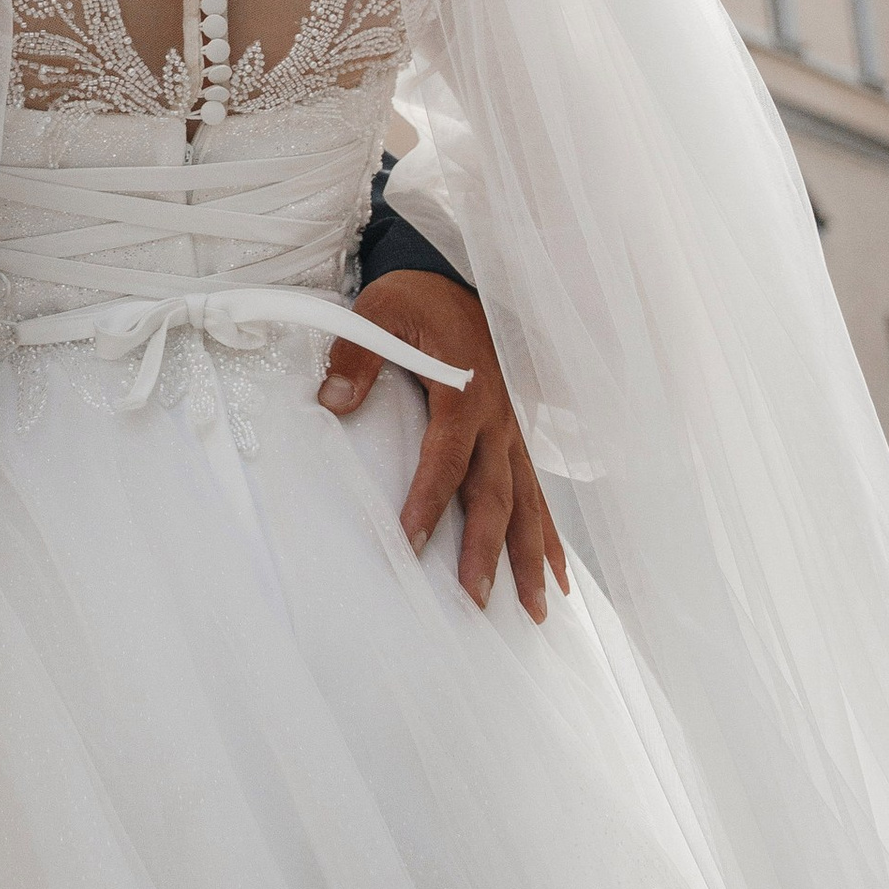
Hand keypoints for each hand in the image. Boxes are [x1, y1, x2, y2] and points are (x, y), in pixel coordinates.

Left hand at [319, 267, 570, 623]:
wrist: (455, 277)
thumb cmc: (416, 298)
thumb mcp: (378, 311)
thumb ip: (355, 357)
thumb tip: (332, 401)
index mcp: (464, 391)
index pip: (445, 458)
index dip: (428, 502)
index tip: (410, 543)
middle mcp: (497, 418)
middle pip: (495, 494)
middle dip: (488, 551)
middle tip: (476, 602)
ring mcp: (512, 430)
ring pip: (527, 502)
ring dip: (531, 557)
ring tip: (537, 612)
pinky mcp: (516, 435)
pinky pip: (537, 491)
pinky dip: (548, 536)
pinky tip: (557, 577)